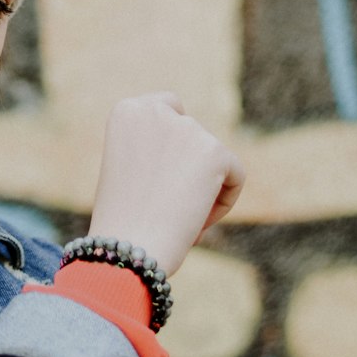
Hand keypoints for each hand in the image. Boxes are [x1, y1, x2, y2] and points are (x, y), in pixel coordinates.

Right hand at [88, 93, 244, 276]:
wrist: (128, 247)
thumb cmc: (122, 221)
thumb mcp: (127, 172)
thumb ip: (155, 151)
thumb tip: (193, 155)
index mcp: (128, 112)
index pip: (169, 108)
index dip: (173, 145)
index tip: (163, 178)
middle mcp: (155, 111)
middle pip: (194, 136)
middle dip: (188, 171)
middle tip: (168, 208)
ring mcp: (187, 128)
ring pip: (214, 159)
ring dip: (203, 189)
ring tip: (179, 220)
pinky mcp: (214, 151)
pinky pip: (234, 176)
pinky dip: (223, 203)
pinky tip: (197, 223)